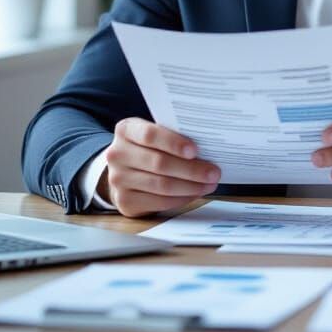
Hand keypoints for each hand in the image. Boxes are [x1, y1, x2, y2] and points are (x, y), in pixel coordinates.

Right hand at [100, 118, 219, 217]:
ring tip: (209, 184)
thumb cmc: (148, 148)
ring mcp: (118, 179)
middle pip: (159, 163)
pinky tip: (194, 193)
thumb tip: (208, 145)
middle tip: (214, 172)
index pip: (150, 135)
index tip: (195, 151)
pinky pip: (159, 202)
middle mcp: (117, 154)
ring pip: (161, 185)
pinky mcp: (125, 201)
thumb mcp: (154, 134)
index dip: (174, 143)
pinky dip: (181, 198)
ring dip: (190, 186)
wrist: (123, 170)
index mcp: (126, 130)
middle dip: (191, 169)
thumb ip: (172, 135)